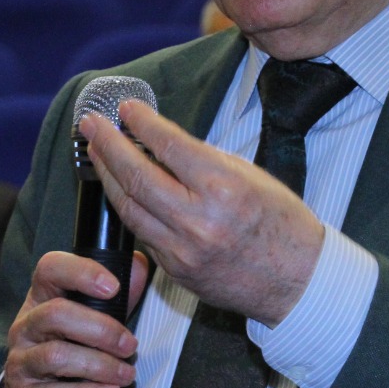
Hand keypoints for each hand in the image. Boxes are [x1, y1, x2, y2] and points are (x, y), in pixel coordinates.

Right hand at [0, 250, 148, 387]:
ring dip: (100, 365)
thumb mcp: (90, 321)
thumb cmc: (69, 352)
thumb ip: (116, 297)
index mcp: (41, 299)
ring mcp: (21, 362)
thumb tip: (139, 266)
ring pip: (56, 355)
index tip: (114, 288)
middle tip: (131, 345)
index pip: (50, 268)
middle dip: (101, 330)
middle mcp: (25, 326)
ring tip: (126, 374)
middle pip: (56, 313)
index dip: (82, 272)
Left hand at [80, 99, 324, 326]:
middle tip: (91, 124)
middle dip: (108, 145)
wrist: (297, 280)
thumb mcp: (250, 175)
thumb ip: (202, 161)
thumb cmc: (281, 222)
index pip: (167, 145)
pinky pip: (142, 233)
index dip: (141, 122)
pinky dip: (126, 207)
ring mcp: (183, 250)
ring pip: (129, 208)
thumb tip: (161, 142)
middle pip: (136, 176)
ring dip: (106, 176)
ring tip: (95, 152)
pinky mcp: (175, 270)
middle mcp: (199, 219)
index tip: (125, 108)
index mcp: (223, 187)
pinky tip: (119, 188)